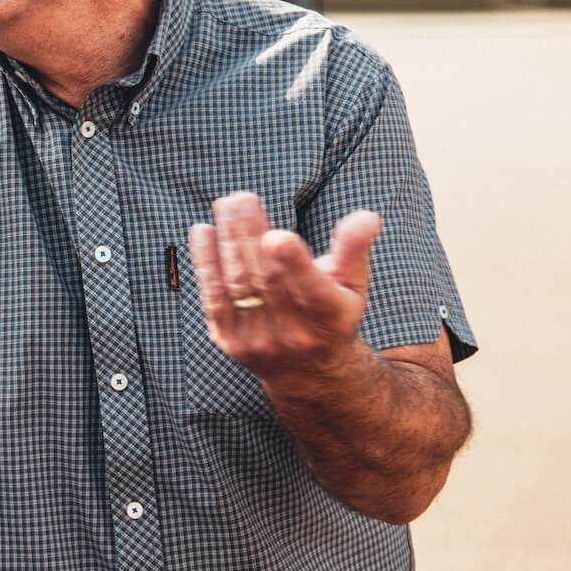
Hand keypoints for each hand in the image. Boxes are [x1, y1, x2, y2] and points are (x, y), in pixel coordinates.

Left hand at [187, 193, 380, 380]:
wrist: (308, 373)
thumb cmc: (332, 313)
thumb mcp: (353, 285)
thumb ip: (354, 249)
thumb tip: (367, 216)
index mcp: (330, 317)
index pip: (312, 290)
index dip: (293, 264)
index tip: (276, 236)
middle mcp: (294, 333)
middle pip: (267, 278)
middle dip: (250, 234)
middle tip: (241, 197)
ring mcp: (259, 340)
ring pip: (238, 284)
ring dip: (228, 241)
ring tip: (225, 204)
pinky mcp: (231, 341)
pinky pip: (214, 298)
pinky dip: (207, 262)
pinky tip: (203, 231)